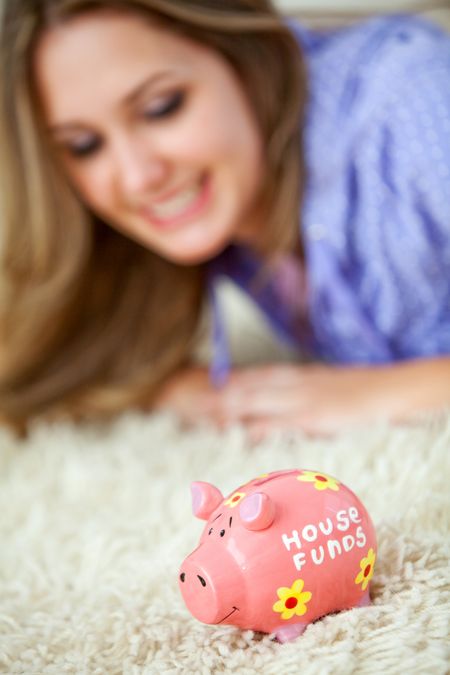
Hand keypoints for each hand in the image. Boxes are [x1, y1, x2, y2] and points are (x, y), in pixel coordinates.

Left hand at [153, 360, 449, 439]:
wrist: (381, 390)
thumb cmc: (344, 393)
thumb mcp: (308, 388)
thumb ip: (279, 398)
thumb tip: (251, 419)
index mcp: (282, 377)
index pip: (237, 379)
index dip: (208, 387)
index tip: (181, 392)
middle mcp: (283, 384)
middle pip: (235, 389)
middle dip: (205, 397)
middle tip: (173, 403)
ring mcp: (296, 398)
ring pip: (250, 401)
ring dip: (221, 408)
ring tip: (193, 415)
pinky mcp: (311, 415)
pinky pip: (280, 421)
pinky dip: (259, 426)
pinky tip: (242, 433)